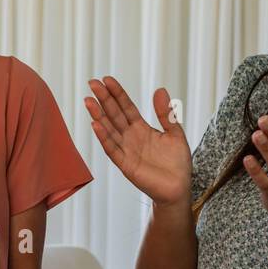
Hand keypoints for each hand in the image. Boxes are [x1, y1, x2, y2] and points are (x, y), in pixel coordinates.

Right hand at [85, 77, 192, 205]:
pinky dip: (104, 137)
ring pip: (109, 129)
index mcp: (141, 128)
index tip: (107, 80)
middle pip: (114, 114)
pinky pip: (112, 149)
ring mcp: (126, 150)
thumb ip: (166, 114)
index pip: (126, 107)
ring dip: (98, 115)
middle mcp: (130, 137)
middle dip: (104, 99)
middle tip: (92, 83)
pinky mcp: (125, 164)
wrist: (178, 188)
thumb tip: (159, 89)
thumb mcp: (175, 133)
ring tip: (89, 101)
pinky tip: (96, 125)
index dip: (117, 94)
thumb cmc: (177, 164)